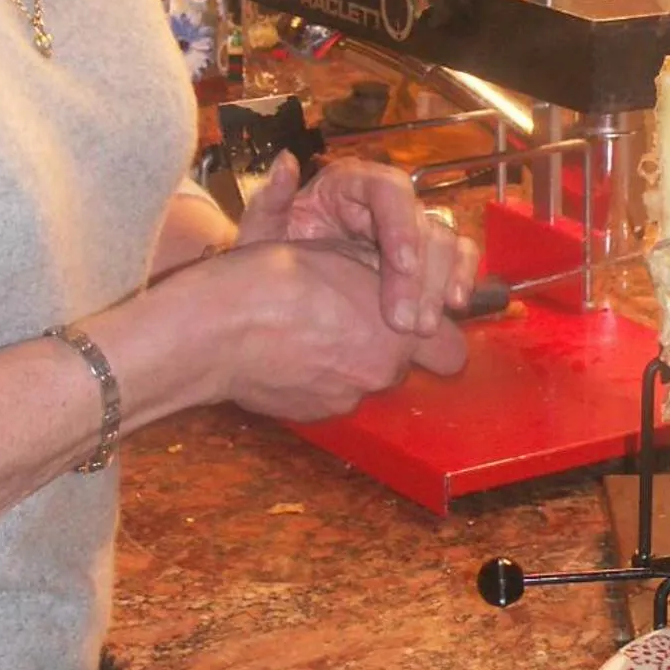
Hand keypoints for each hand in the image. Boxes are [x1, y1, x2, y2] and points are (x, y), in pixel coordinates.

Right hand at [203, 240, 468, 421]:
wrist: (216, 327)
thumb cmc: (278, 280)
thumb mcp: (344, 254)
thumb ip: (388, 272)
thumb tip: (405, 272)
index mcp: (402, 331)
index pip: (453, 350)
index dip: (436, 334)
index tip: (416, 318)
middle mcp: (384, 371)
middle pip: (406, 364)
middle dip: (390, 344)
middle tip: (356, 316)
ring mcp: (349, 398)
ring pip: (367, 379)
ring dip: (353, 359)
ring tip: (316, 329)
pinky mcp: (317, 414)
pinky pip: (333, 393)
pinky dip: (322, 376)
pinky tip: (294, 351)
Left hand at [234, 151, 479, 336]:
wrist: (278, 288)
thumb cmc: (274, 253)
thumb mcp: (262, 231)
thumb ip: (270, 200)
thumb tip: (286, 162)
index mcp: (350, 183)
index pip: (389, 190)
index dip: (401, 225)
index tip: (400, 265)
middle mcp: (386, 200)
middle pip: (423, 221)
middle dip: (420, 274)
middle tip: (407, 323)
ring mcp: (409, 227)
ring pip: (445, 242)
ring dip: (441, 284)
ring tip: (423, 327)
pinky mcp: (425, 255)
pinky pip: (457, 257)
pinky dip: (460, 278)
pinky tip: (453, 306)